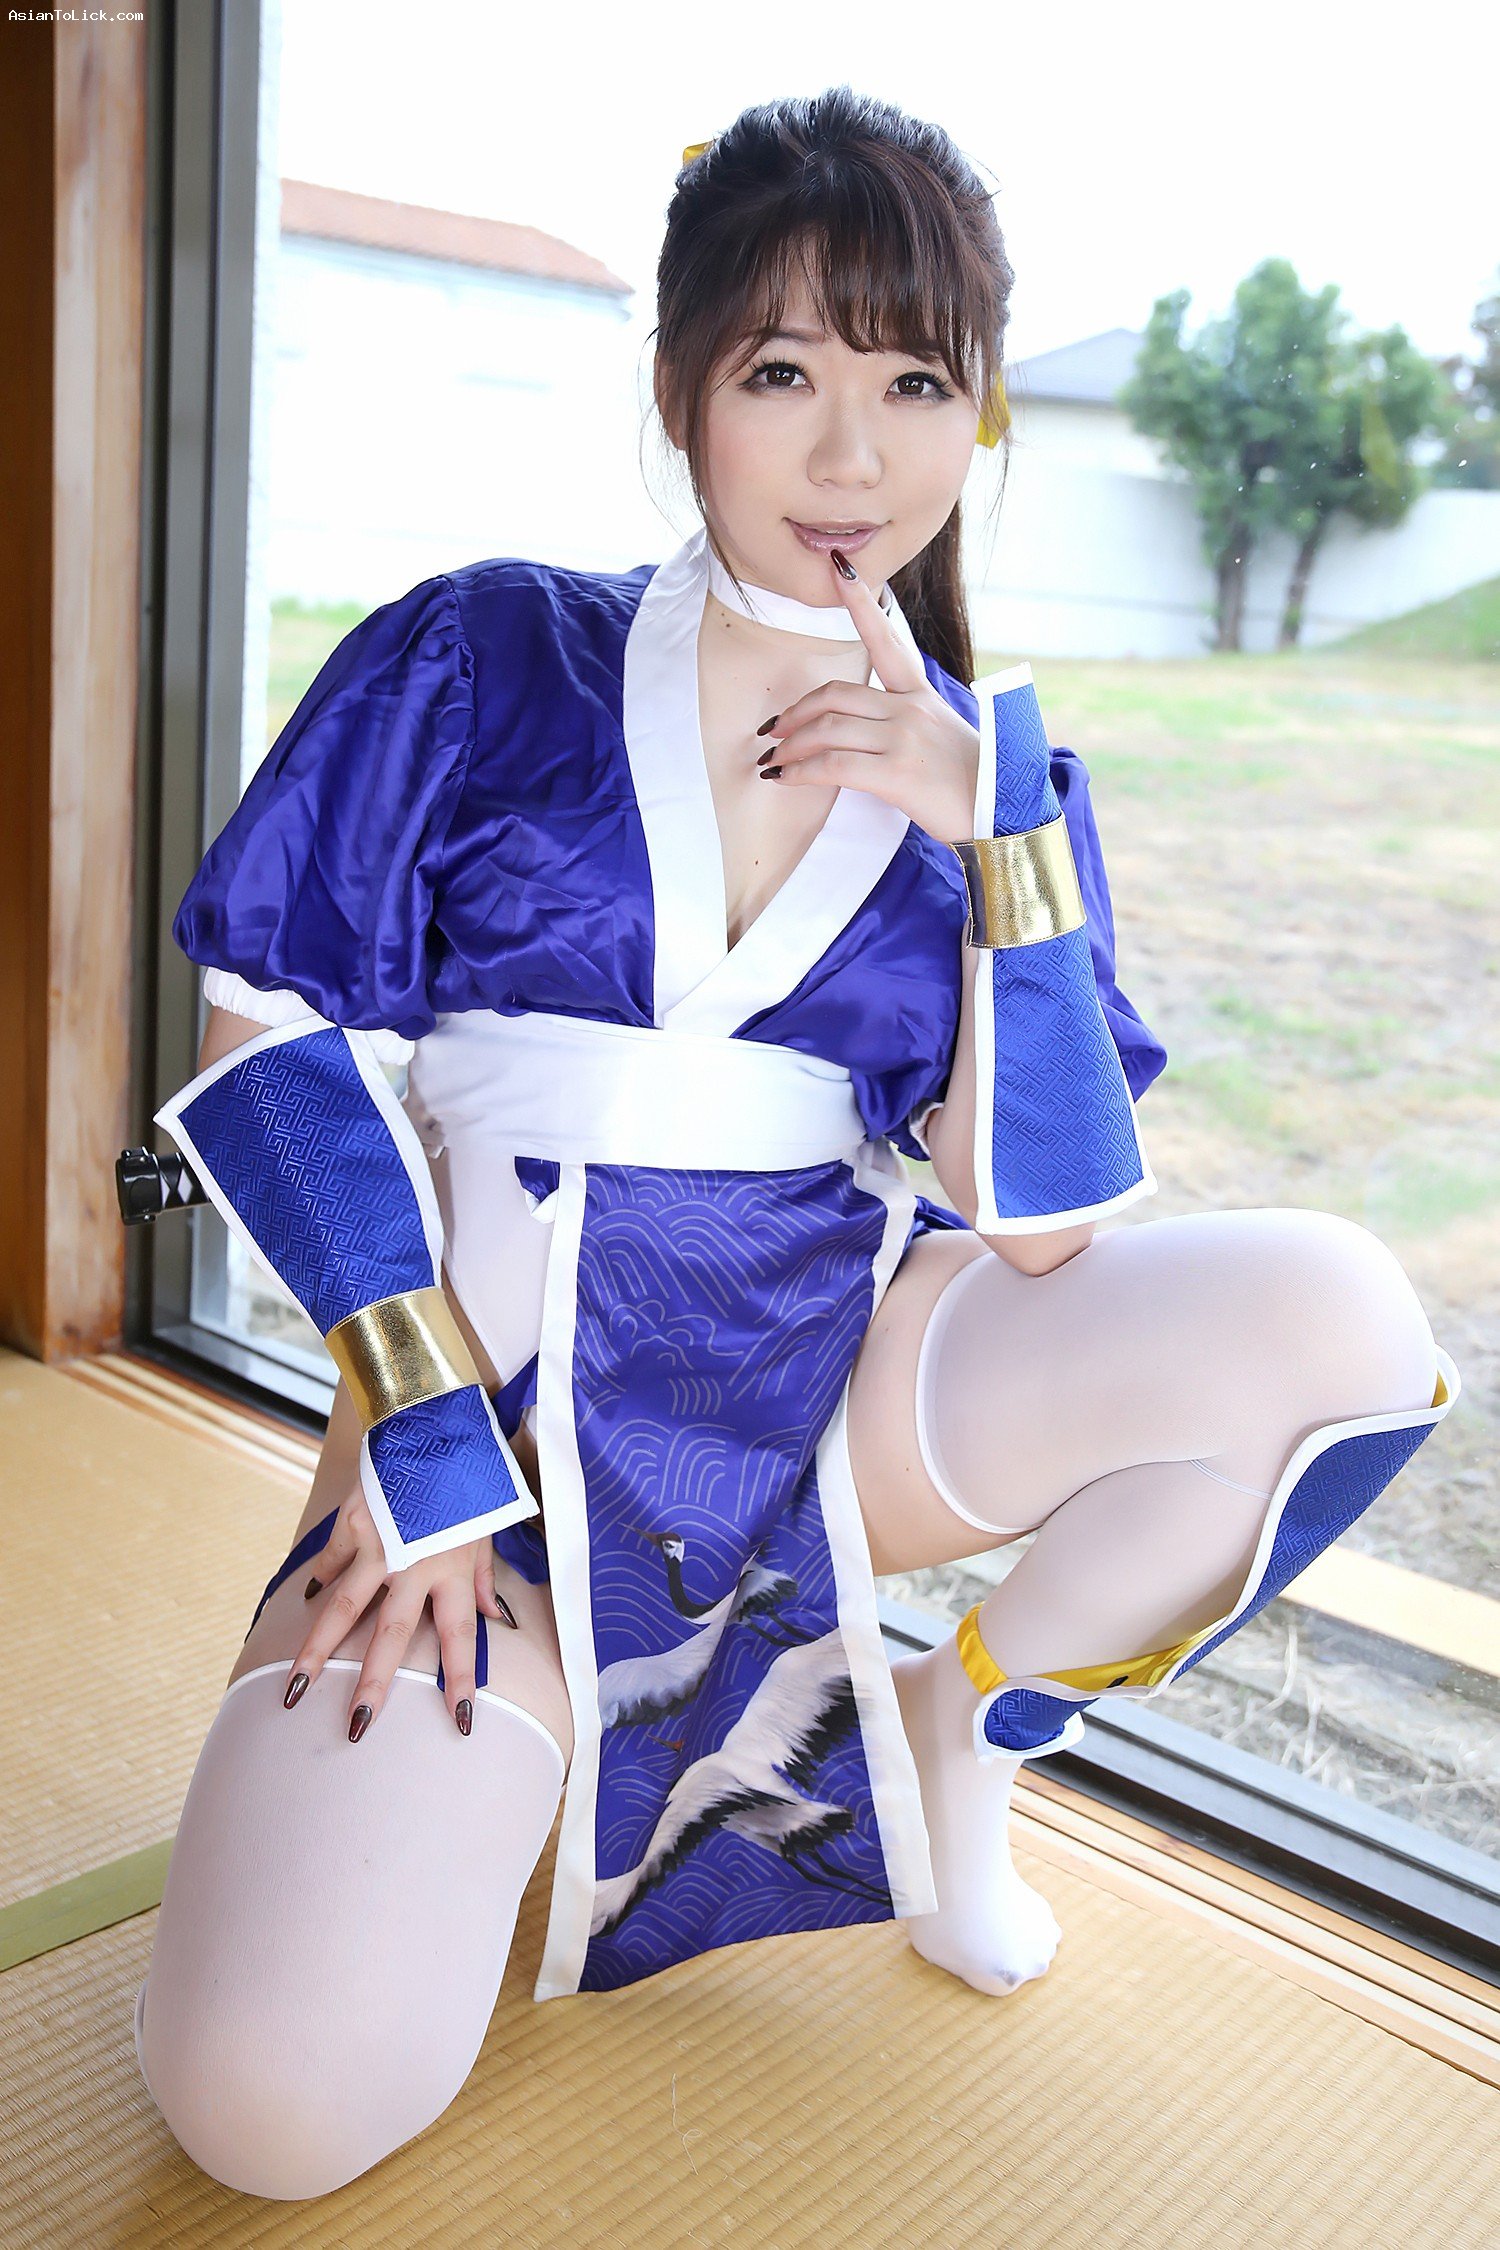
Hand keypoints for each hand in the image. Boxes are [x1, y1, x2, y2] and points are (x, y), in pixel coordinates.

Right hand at [282, 1478, 514, 1739]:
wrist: (431, 1421)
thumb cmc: (468, 1479)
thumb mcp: (488, 1527)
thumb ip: (486, 1578)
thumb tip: (498, 1621)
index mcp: (455, 1567)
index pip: (460, 1636)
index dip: (461, 1679)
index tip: (460, 1722)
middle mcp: (416, 1561)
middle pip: (391, 1634)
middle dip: (373, 1684)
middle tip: (357, 1727)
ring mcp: (379, 1542)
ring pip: (343, 1607)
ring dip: (319, 1651)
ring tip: (295, 1688)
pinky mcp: (352, 1521)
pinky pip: (332, 1562)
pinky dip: (320, 1581)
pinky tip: (305, 1605)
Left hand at [757, 551, 979, 843]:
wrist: (1002, 813)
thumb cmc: (970, 783)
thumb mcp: (940, 737)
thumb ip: (904, 723)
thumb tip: (862, 732)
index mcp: (920, 695)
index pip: (886, 641)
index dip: (860, 604)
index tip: (839, 570)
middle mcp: (910, 709)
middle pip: (835, 695)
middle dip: (795, 712)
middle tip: (772, 730)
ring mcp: (903, 738)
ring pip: (827, 728)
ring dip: (790, 745)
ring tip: (773, 760)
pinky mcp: (896, 773)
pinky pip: (833, 765)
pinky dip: (801, 772)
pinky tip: (784, 779)